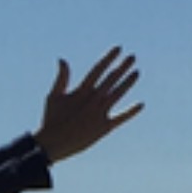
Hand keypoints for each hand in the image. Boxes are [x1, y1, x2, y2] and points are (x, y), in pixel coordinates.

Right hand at [32, 47, 142, 163]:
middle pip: (111, 79)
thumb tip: (62, 59)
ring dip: (127, 83)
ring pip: (117, 94)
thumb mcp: (53, 96)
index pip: (98, 69)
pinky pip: (120, 118)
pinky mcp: (103, 127)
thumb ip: (61, 78)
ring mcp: (99, 113)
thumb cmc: (51, 119)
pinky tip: (140, 104)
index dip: (108, 58)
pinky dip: (130, 112)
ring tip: (137, 72)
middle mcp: (93, 100)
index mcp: (81, 91)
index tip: (118, 48)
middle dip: (122, 67)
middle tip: (132, 57)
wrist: (52, 144)